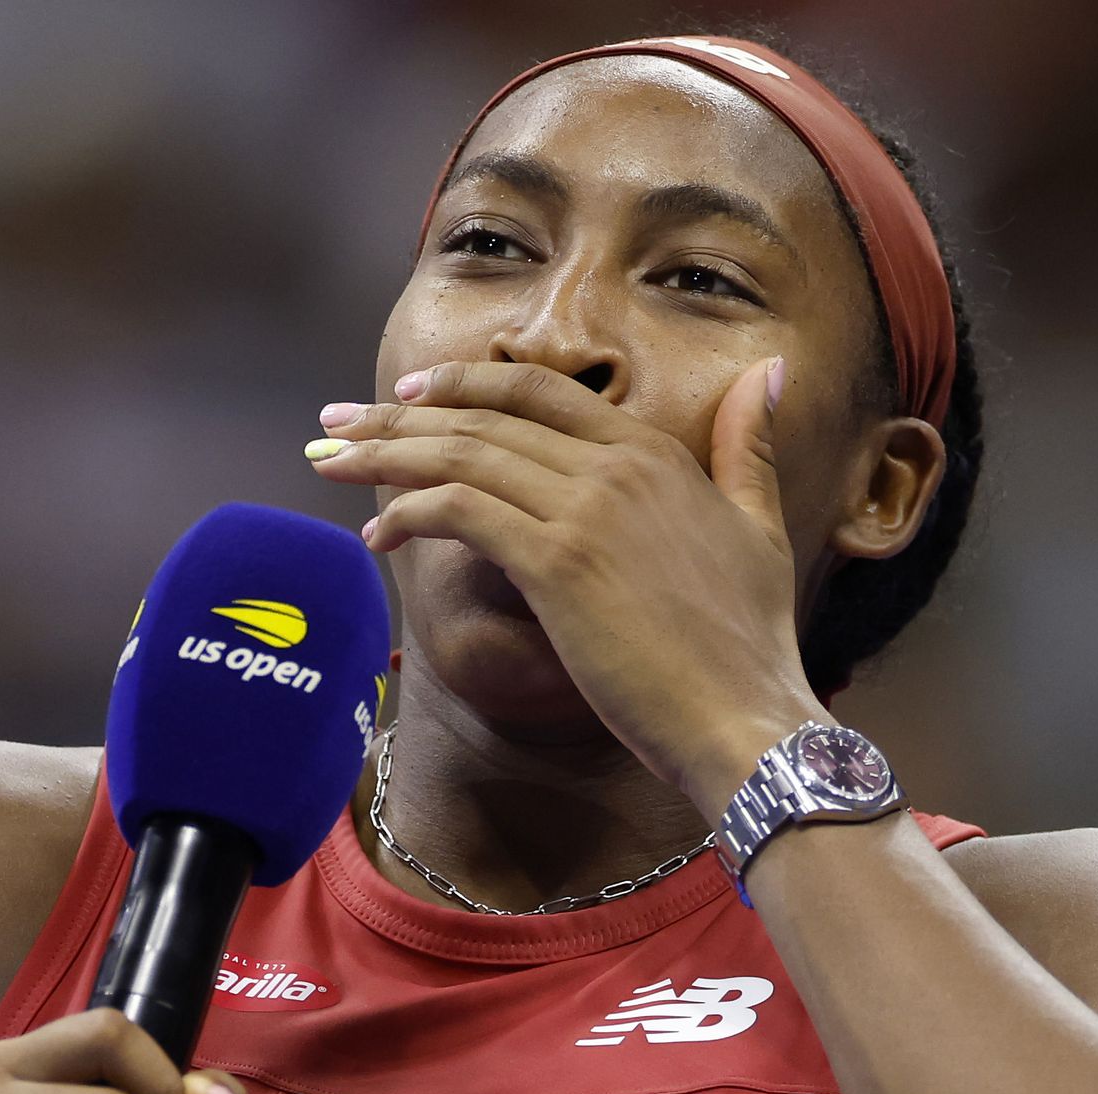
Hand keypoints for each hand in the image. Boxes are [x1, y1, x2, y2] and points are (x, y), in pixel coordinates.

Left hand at [308, 357, 822, 807]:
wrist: (746, 717)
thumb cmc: (750, 643)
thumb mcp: (759, 527)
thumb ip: (746, 448)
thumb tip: (766, 372)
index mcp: (654, 452)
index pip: (538, 391)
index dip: (464, 385)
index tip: (408, 393)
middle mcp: (616, 465)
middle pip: (484, 417)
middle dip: (398, 416)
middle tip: (336, 424)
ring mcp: (584, 510)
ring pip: (461, 456)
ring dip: (385, 455)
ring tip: (330, 463)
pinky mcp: (556, 563)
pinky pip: (460, 511)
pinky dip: (409, 512)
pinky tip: (378, 533)